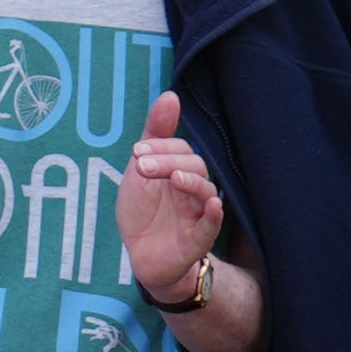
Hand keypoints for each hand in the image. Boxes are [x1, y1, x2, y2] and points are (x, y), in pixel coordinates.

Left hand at [118, 84, 225, 301]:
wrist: (142, 255)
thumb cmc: (144, 211)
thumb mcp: (140, 172)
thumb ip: (155, 135)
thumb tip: (171, 95)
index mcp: (180, 170)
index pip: (180, 150)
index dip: (160, 147)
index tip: (136, 152)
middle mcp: (193, 188)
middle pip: (194, 166)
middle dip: (168, 162)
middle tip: (142, 166)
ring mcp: (198, 212)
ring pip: (205, 191)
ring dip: (191, 182)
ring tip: (175, 179)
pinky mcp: (198, 238)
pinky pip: (212, 224)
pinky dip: (214, 213)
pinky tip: (212, 203)